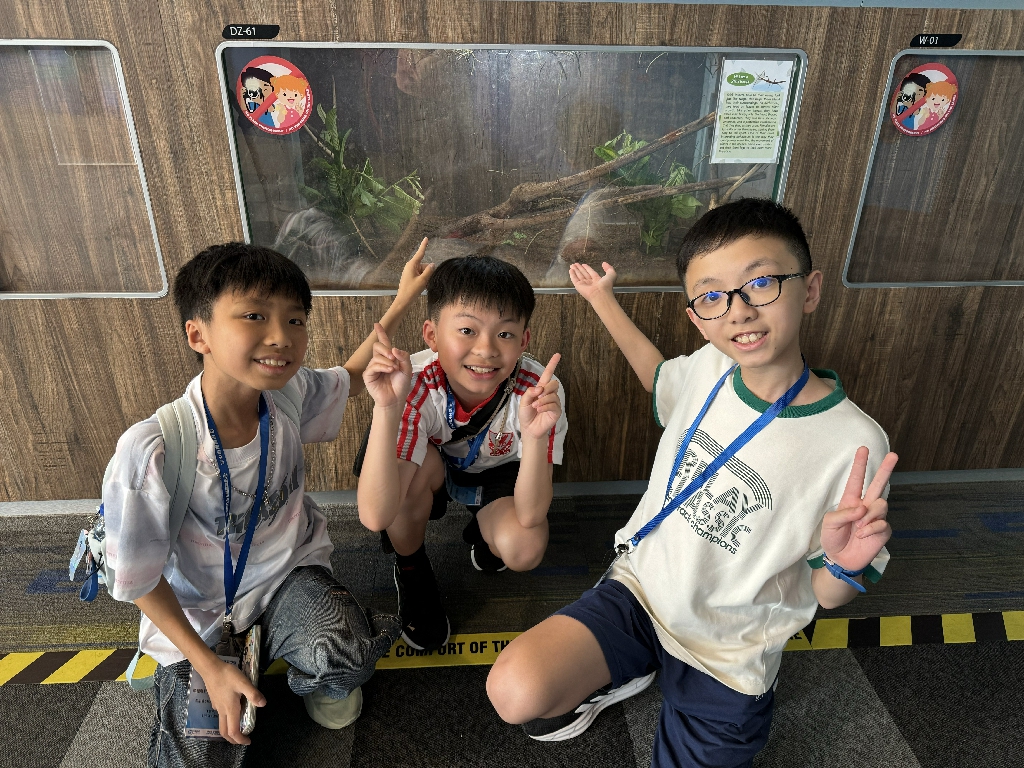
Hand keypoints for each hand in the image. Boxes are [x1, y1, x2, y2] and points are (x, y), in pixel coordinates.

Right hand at [203, 658, 265, 744]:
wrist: (210, 668)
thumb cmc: (227, 675)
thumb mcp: (243, 683)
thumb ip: (253, 694)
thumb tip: (263, 704)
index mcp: (230, 709)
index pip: (233, 731)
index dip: (240, 739)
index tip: (248, 741)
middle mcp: (222, 711)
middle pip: (224, 732)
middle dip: (233, 739)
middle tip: (243, 739)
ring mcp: (217, 707)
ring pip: (222, 725)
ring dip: (230, 731)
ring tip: (241, 727)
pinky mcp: (215, 701)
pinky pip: (221, 716)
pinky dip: (228, 721)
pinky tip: (235, 712)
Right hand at [363, 323, 411, 408]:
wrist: (396, 399)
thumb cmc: (401, 385)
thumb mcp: (407, 368)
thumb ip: (403, 356)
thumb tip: (394, 348)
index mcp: (388, 357)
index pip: (384, 343)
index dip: (381, 333)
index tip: (377, 324)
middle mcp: (379, 360)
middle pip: (378, 346)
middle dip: (386, 349)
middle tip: (394, 358)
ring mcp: (373, 368)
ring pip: (377, 356)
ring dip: (388, 362)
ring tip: (394, 369)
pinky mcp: (368, 375)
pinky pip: (374, 365)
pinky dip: (383, 367)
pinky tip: (390, 371)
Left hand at [395, 238, 433, 305]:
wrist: (403, 301)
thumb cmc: (412, 290)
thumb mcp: (423, 280)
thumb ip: (429, 271)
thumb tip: (433, 264)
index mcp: (412, 265)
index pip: (420, 253)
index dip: (424, 245)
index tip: (426, 238)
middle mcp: (410, 266)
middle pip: (424, 265)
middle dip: (428, 271)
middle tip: (426, 281)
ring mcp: (410, 272)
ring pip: (423, 271)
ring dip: (426, 277)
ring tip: (423, 286)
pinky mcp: (410, 277)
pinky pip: (420, 275)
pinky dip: (423, 279)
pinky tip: (421, 287)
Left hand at [519, 353, 561, 439]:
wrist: (529, 428)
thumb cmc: (526, 414)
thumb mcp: (523, 401)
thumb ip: (530, 392)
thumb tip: (540, 388)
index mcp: (541, 389)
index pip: (548, 374)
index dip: (552, 364)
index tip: (557, 355)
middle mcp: (549, 394)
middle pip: (554, 383)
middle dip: (546, 389)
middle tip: (537, 397)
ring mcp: (554, 402)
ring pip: (552, 395)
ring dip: (542, 400)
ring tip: (535, 407)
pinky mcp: (557, 411)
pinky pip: (553, 404)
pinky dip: (545, 406)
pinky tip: (539, 410)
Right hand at [569, 262, 616, 302]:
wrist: (600, 294)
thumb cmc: (606, 286)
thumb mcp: (611, 275)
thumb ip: (609, 268)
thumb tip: (604, 263)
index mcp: (597, 280)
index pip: (591, 272)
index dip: (587, 268)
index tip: (583, 264)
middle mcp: (590, 282)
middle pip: (583, 274)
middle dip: (579, 268)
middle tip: (575, 264)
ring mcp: (584, 285)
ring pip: (579, 276)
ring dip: (575, 270)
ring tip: (571, 265)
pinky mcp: (578, 286)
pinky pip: (574, 279)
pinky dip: (572, 275)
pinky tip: (570, 270)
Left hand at [821, 447, 898, 571]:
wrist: (840, 560)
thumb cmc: (833, 539)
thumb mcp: (829, 524)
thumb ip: (843, 513)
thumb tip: (862, 508)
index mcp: (850, 500)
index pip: (857, 479)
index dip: (860, 464)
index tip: (863, 448)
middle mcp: (865, 506)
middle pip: (879, 484)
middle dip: (886, 469)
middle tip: (894, 455)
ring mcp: (875, 518)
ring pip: (881, 504)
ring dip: (869, 515)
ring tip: (858, 527)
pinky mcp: (883, 531)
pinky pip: (882, 523)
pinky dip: (871, 529)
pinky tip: (862, 535)